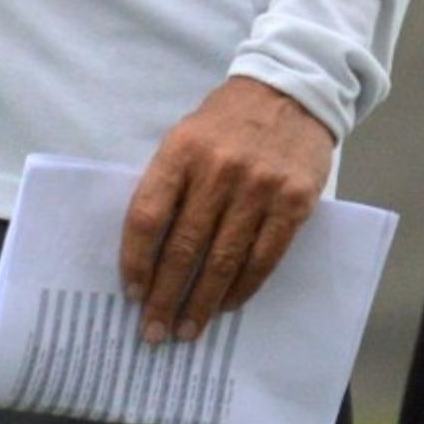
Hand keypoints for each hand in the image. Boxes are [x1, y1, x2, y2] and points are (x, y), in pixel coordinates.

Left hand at [120, 75, 337, 343]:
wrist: (293, 92)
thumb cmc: (228, 121)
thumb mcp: (187, 135)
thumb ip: (168, 183)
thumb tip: (147, 250)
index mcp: (181, 151)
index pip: (148, 216)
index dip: (135, 260)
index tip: (131, 294)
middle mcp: (218, 169)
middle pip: (183, 247)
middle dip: (165, 297)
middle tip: (154, 332)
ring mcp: (259, 187)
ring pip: (223, 260)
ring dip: (202, 303)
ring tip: (187, 330)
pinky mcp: (293, 203)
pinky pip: (263, 259)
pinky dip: (242, 289)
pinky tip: (226, 306)